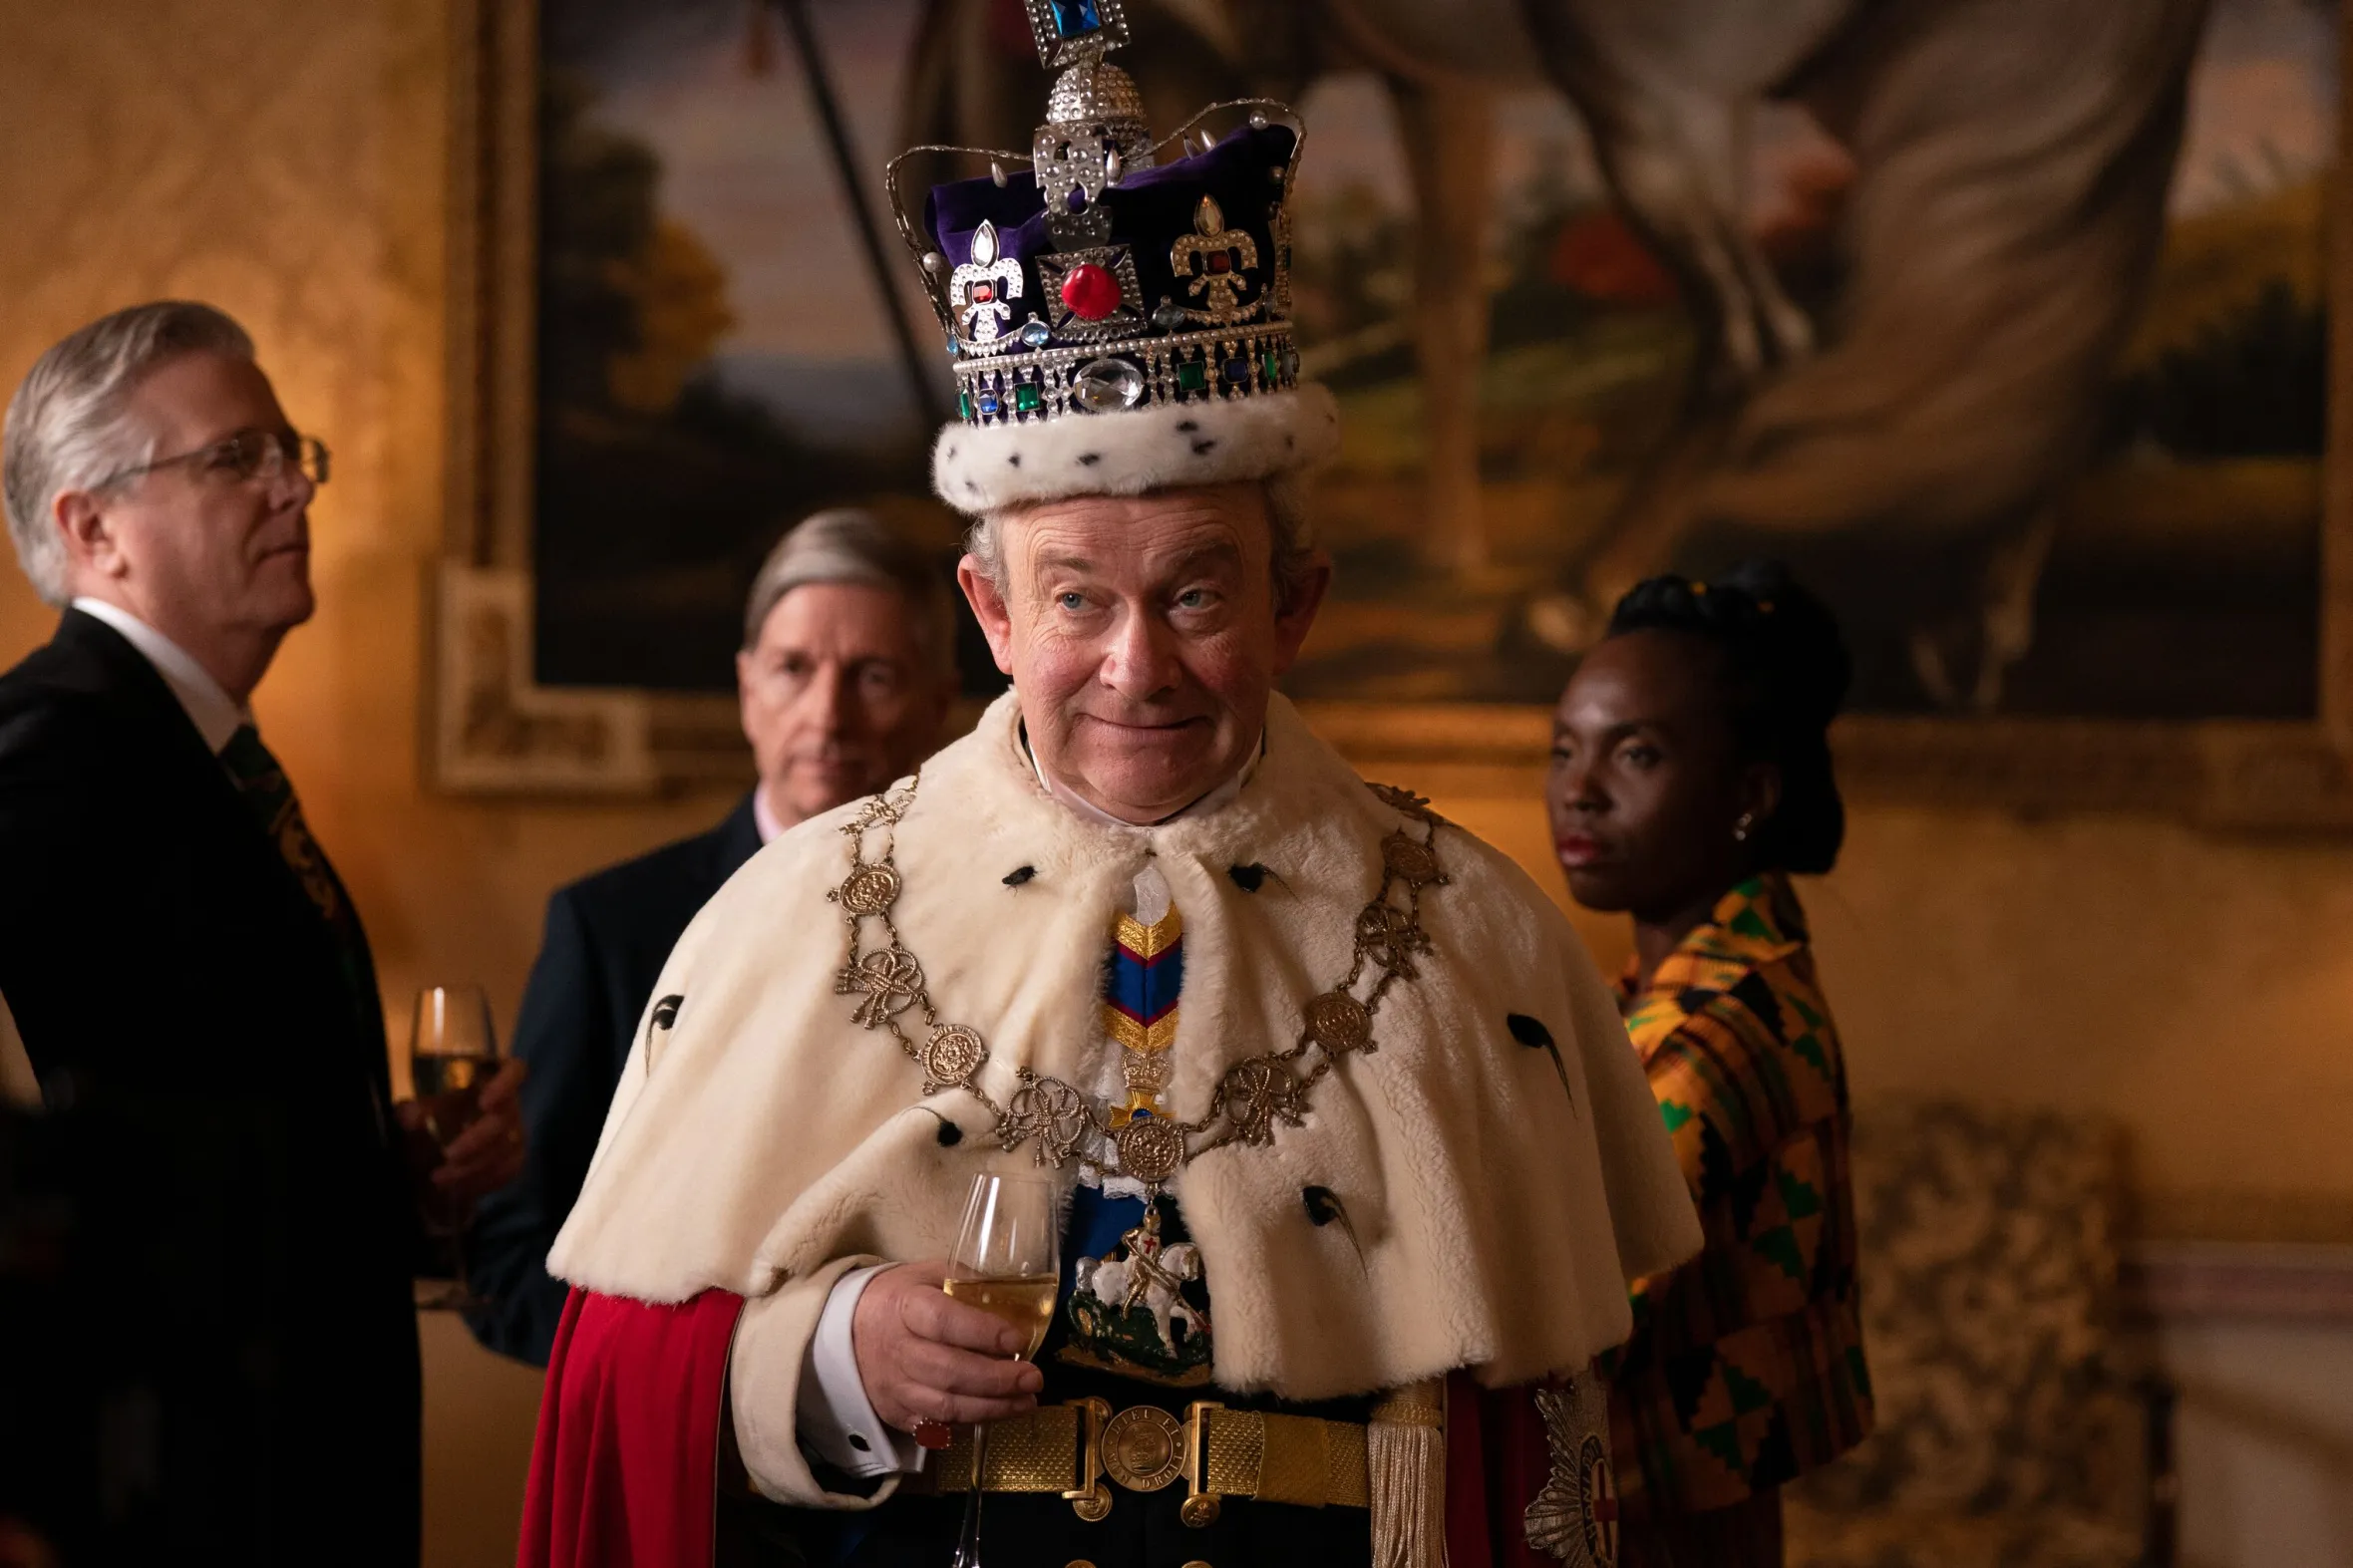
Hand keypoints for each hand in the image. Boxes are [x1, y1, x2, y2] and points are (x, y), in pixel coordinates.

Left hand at [422, 1057, 527, 1206]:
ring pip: (507, 1150)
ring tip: (440, 1179)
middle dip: (477, 1140)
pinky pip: (509, 1170)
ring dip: (475, 1167)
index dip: (506, 1084)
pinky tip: (460, 1189)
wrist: (435, 1152)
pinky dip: (485, 1181)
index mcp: (487, 1081)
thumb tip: (410, 1117)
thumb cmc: (431, 1119)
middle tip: (448, 1155)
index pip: (514, 1070)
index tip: (485, 1102)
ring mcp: (516, 1132)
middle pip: (504, 1120)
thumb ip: (414, 1111)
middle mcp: (508, 1104)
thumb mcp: (418, 1111)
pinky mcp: (516, 1158)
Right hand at [851, 1260, 1042, 1432]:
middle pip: (949, 1372)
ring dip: (992, 1408)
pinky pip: (936, 1426)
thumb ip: (967, 1282)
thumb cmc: (899, 1298)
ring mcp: (895, 1387)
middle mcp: (898, 1350)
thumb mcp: (928, 1273)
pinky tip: (996, 1413)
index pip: (944, 1322)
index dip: (984, 1333)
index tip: (1018, 1340)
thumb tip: (1014, 1297)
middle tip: (1033, 1378)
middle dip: (998, 1379)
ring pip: (946, 1407)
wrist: (849, 1330)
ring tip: (1026, 1402)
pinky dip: (969, 1422)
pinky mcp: (895, 1413)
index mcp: (906, 1307)